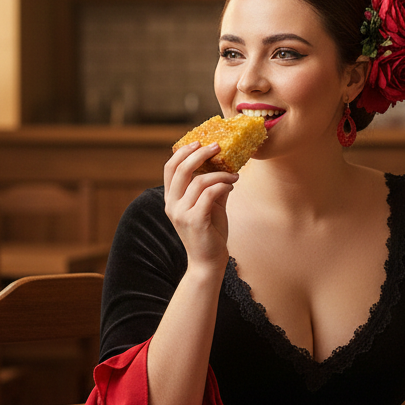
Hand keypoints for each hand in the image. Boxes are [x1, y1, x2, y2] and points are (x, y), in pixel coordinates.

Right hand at [163, 143, 237, 271]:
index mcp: (171, 200)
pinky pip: (209, 194)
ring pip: (199, 181)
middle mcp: (172, 205)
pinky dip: (222, 185)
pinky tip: (231, 185)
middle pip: (181, 169)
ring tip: (233, 175)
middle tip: (217, 147)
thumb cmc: (210, 233)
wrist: (208, 262)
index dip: (183, 152)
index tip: (199, 142)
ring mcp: (181, 213)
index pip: (170, 168)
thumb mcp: (210, 206)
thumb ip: (211, 187)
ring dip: (220, 174)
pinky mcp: (195, 221)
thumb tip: (224, 166)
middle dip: (200, 154)